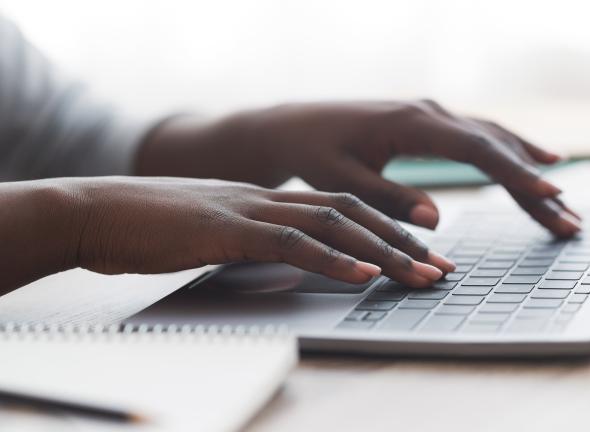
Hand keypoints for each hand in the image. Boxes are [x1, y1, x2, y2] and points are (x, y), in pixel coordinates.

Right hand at [0, 177, 454, 293]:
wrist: (95, 210)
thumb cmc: (153, 229)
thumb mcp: (218, 234)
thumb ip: (258, 243)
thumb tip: (295, 264)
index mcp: (270, 199)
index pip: (343, 209)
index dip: (387, 231)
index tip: (423, 255)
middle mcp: (269, 199)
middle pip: (352, 214)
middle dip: (403, 243)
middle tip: (444, 269)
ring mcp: (248, 210)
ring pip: (332, 224)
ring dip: (382, 251)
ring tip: (421, 274)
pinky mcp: (224, 229)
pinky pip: (287, 243)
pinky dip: (330, 259)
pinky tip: (361, 273)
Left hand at [138, 100, 580, 236]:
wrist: (291, 126)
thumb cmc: (312, 153)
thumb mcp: (343, 182)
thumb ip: (389, 199)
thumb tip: (437, 219)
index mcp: (412, 123)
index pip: (477, 150)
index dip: (517, 174)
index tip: (551, 196)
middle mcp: (430, 111)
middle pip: (497, 146)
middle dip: (535, 184)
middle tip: (570, 220)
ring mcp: (433, 113)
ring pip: (494, 139)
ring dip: (530, 169)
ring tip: (563, 202)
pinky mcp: (430, 122)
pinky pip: (480, 137)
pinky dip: (511, 153)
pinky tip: (534, 163)